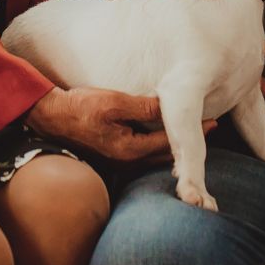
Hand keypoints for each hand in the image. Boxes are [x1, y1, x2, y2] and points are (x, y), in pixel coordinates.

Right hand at [26, 87, 209, 160]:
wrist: (51, 116)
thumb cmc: (80, 107)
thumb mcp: (114, 102)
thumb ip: (143, 106)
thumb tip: (169, 105)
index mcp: (130, 150)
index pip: (170, 143)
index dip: (193, 133)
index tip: (212, 122)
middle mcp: (126, 161)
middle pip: (165, 155)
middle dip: (187, 143)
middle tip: (208, 128)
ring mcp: (119, 161)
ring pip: (155, 156)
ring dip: (173, 145)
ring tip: (190, 133)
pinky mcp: (113, 156)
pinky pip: (143, 154)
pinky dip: (157, 145)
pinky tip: (161, 135)